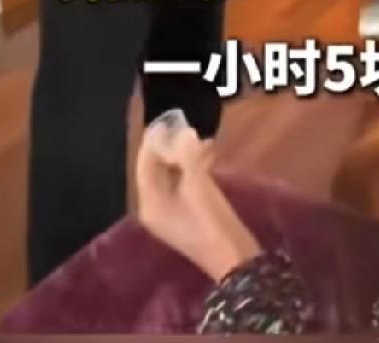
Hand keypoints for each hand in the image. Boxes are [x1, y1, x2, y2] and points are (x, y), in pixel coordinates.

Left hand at [135, 120, 261, 283]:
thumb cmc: (209, 220)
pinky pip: (185, 185)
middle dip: (171, 147)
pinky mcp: (189, 215)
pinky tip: (210, 155)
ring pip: (173, 176)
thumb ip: (186, 155)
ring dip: (185, 156)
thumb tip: (183, 133)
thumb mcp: (197, 183)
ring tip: (203, 139)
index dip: (153, 142)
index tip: (164, 121)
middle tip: (186, 126)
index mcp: (150, 203)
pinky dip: (194, 169)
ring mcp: (172, 214)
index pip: (144, 165)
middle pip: (157, 170)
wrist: (233, 259)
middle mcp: (156, 208)